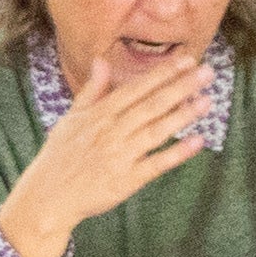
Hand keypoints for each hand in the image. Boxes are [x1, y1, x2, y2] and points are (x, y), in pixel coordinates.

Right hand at [0, 43, 209, 256]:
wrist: (47, 196)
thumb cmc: (60, 156)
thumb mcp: (71, 118)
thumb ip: (91, 90)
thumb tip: (101, 60)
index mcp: (98, 115)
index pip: (135, 89)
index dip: (162, 74)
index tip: (186, 61)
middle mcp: (111, 132)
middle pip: (151, 105)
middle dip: (180, 87)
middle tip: (208, 73)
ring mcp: (120, 156)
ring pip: (156, 130)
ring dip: (183, 115)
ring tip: (207, 101)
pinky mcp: (127, 180)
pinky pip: (156, 164)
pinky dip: (177, 153)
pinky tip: (198, 141)